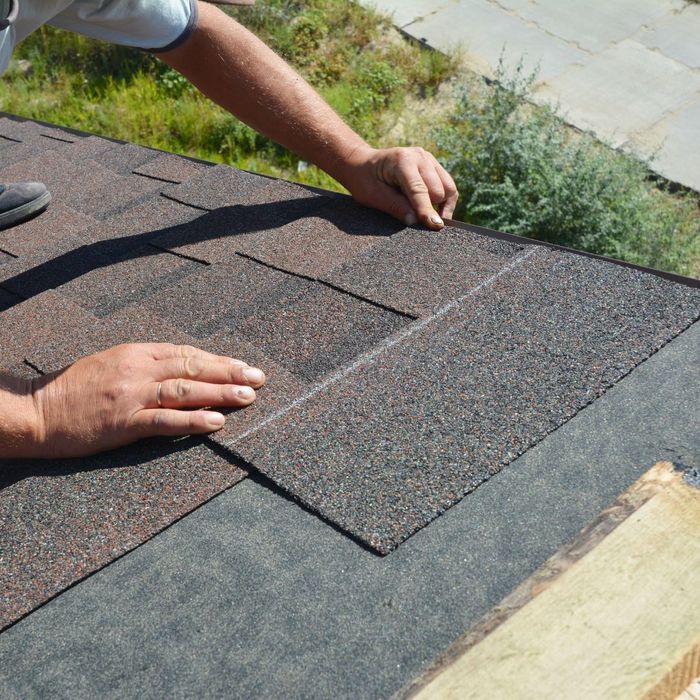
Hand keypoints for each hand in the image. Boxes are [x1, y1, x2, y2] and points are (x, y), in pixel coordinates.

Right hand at [23, 343, 265, 458]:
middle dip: (230, 373)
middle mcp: (138, 369)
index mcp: (137, 352)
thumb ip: (147, 364)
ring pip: (185, 390)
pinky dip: (194, 420)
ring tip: (249, 397)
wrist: (36, 410)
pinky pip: (166, 420)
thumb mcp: (113, 363)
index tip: (243, 365)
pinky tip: (217, 422)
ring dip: (221, 393)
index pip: (187, 353)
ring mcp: (132, 395)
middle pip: (193, 368)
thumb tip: (184, 369)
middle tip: (259, 378)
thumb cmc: (75, 388)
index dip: (218, 360)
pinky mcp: (124, 422)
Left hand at [342, 145, 458, 229]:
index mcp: (402, 161)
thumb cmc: (364, 180)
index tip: (435, 226)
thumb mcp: (373, 196)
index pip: (420, 190)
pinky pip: (447, 185)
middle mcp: (419, 156)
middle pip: (439, 190)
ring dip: (441, 205)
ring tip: (428, 217)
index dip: (427, 210)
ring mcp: (428, 158)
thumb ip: (395, 207)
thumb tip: (416, 221)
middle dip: (431, 208)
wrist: (362, 164)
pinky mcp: (433, 164)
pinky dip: (444, 200)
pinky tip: (433, 210)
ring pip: (448, 188)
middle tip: (417, 220)